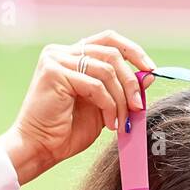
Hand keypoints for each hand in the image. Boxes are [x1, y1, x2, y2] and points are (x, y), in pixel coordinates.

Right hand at [0, 30, 156, 185]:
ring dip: (120, 99)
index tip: (150, 70)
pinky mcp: (54, 72)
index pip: (108, 40)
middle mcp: (62, 52)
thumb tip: (148, 75)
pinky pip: (95, 85)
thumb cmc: (66, 132)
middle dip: (131, 81)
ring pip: (106, 70)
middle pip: (111, 52)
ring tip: (120, 121)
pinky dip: (108, 105)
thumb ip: (120, 89)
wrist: (39, 149)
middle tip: (138, 106)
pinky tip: (109, 123)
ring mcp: (56, 59)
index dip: (133, 51)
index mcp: (72, 55)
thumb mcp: (102, 107)